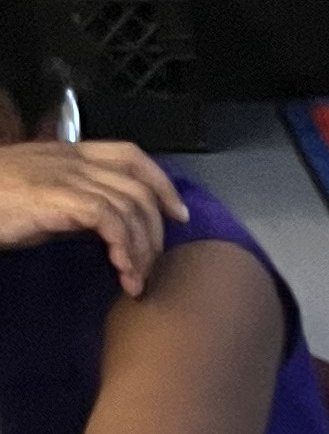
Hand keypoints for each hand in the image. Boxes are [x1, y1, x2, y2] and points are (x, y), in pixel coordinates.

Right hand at [0, 137, 186, 292]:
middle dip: (156, 230)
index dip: (161, 182)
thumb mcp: (44, 199)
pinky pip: (108, 217)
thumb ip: (78, 206)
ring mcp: (64, 176)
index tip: (178, 214)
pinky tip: (119, 269)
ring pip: (129, 204)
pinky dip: (123, 245)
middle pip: (138, 184)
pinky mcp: (55, 197)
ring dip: (140, 248)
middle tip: (152, 265)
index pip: (131, 154)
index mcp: (70, 153)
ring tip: (133, 280)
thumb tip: (111, 230)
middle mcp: (72, 159)